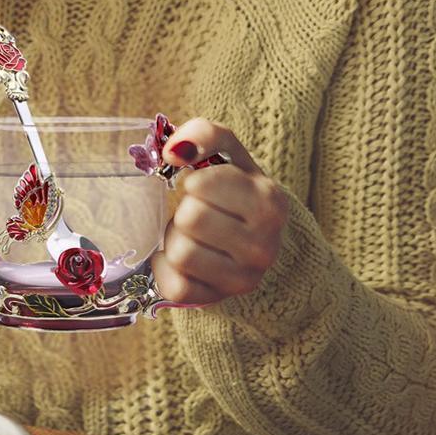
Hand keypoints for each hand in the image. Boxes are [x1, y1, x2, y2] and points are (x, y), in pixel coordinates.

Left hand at [150, 118, 288, 307]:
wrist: (254, 239)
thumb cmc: (232, 188)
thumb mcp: (228, 152)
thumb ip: (205, 134)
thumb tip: (173, 151)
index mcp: (269, 202)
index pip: (202, 184)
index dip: (194, 180)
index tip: (203, 185)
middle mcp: (264, 247)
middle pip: (190, 219)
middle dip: (184, 210)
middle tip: (196, 212)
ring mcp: (244, 280)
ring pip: (180, 254)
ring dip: (175, 238)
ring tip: (192, 234)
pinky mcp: (218, 301)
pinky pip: (174, 285)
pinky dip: (166, 268)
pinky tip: (184, 259)